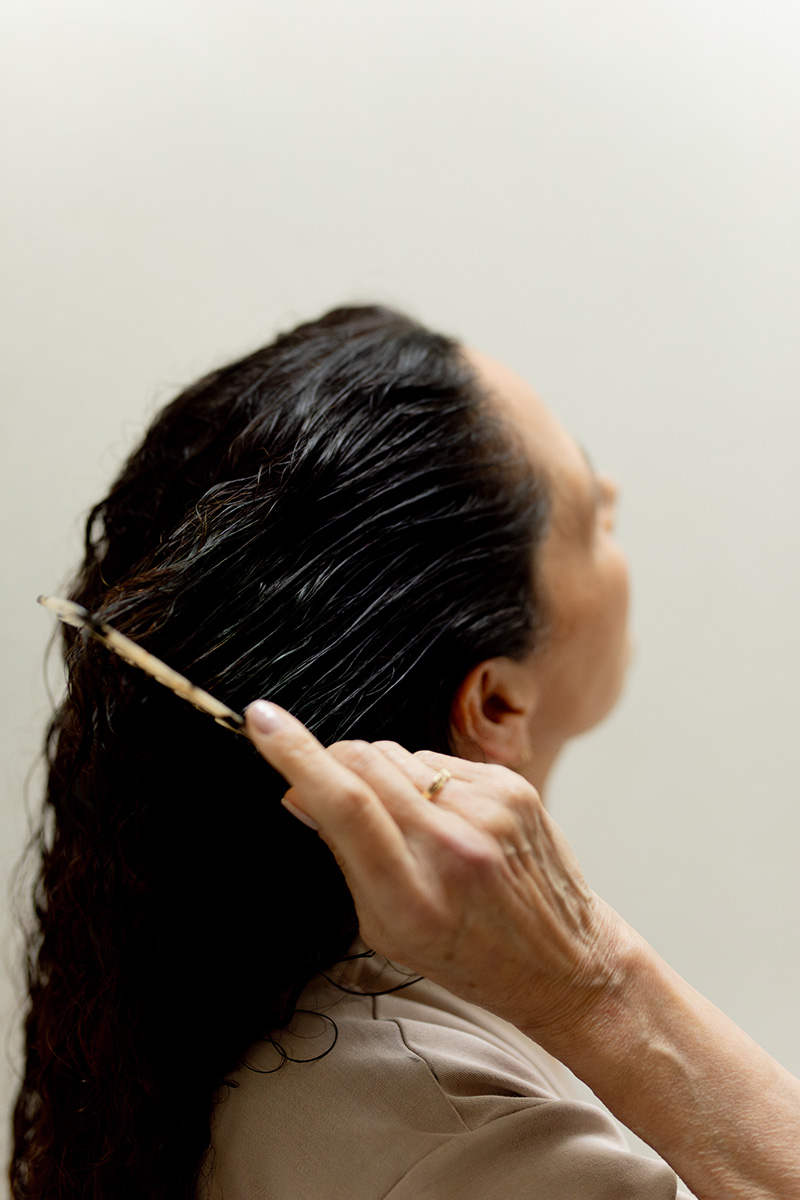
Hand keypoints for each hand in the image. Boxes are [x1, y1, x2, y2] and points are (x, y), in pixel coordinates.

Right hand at [244, 700, 626, 1045]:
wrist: (567, 962)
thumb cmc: (466, 955)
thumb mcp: (386, 930)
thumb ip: (345, 856)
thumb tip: (301, 791)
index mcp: (412, 897)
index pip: (345, 804)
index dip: (295, 755)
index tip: (261, 720)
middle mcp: (454, 847)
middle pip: (366, 763)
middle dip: (331, 762)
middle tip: (325, 786)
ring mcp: (490, 811)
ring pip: (399, 755)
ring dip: (380, 776)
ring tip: (402, 823)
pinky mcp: (514, 787)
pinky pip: (439, 760)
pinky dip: (422, 779)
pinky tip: (441, 817)